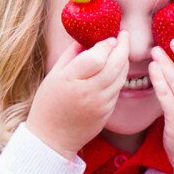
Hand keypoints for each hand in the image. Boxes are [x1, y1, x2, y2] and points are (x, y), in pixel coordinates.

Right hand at [27, 30, 129, 159]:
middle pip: (115, 64)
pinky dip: (119, 76)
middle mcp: (88, 92)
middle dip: (123, 46)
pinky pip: (117, 89)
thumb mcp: (53, 76)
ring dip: (124, 60)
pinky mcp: (107, 113)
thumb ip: (71, 55)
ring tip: (122, 50)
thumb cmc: (48, 104)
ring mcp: (100, 104)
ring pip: (121, 77)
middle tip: (124, 35)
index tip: (110, 37)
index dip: (106, 44)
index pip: (97, 57)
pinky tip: (115, 69)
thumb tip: (86, 38)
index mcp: (70, 80)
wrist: (52, 139)